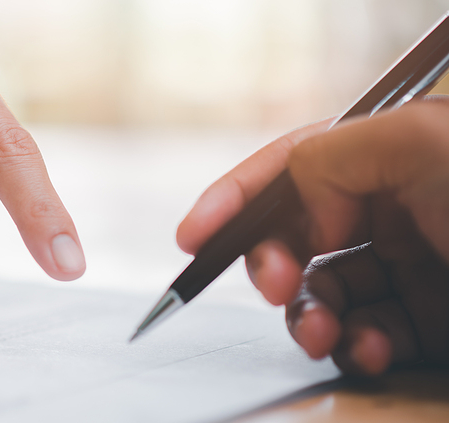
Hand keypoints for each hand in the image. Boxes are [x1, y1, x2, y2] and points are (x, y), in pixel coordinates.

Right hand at [177, 98, 448, 374]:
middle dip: (269, 265)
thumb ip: (328, 154)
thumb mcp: (416, 139)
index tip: (193, 235)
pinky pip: (363, 337)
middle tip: (274, 284)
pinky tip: (368, 350)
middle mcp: (390, 208)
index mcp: (385, 155)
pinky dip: (353, 349)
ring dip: (305, 318)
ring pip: (318, 294)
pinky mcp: (421, 320)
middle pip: (293, 237)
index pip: (290, 169)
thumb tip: (295, 199)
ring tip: (321, 334)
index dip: (233, 200)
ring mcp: (404, 266)